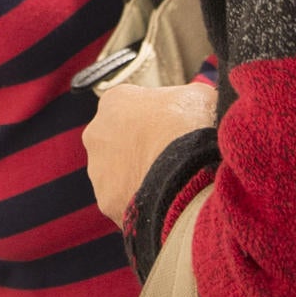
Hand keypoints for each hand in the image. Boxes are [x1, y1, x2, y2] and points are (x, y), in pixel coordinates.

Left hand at [82, 80, 217, 228]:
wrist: (189, 176)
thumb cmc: (192, 129)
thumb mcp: (199, 95)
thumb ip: (186, 96)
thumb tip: (192, 104)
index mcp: (115, 100)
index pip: (132, 105)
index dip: (157, 116)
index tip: (175, 126)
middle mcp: (96, 133)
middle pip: (120, 139)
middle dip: (141, 146)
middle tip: (172, 155)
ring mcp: (98, 170)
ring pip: (118, 172)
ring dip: (139, 174)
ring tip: (171, 180)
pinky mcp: (106, 201)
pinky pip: (124, 200)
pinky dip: (141, 201)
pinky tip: (164, 199)